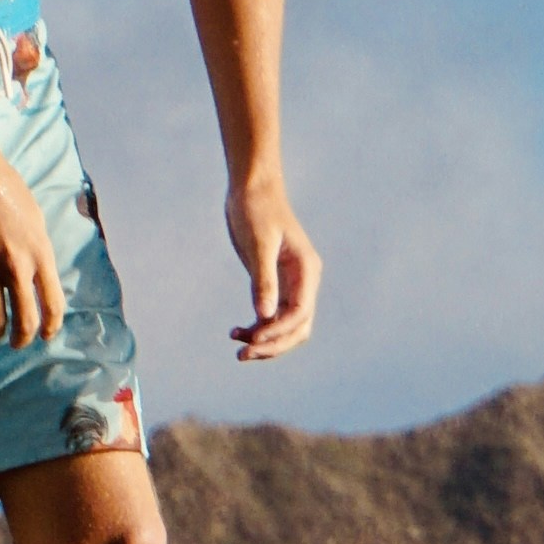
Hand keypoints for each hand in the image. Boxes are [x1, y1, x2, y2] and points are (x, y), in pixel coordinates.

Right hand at [0, 124, 64, 343]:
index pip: (53, 303)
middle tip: (16, 343)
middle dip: (22, 339)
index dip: (50, 327)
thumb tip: (38, 277)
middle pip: (25, 320)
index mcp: (40, 251)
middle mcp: (16, 262)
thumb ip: (37, 249)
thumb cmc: (4, 187)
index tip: (45, 335)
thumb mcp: (33, 218)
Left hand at [227, 172, 321, 361]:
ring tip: (238, 350)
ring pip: (285, 326)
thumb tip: (263, 317)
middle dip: (274, 345)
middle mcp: (303, 280)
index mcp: (306, 271)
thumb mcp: (258, 245)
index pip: (300, 314)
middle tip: (243, 355)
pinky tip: (236, 331)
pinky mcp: (275, 282)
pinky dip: (257, 327)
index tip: (253, 340)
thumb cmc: (256, 210)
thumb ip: (263, 281)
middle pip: (298, 327)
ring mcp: (290, 283)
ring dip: (265, 341)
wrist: (251, 188)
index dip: (278, 332)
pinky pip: (271, 315)